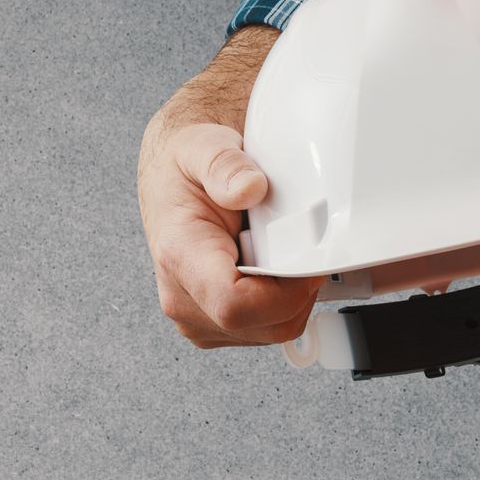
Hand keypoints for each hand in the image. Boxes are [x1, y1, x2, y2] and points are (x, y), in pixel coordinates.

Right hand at [137, 27, 321, 347]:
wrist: (173, 182)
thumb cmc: (187, 169)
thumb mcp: (204, 148)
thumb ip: (226, 166)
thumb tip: (250, 187)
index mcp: (180, 257)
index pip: (235, 305)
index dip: (285, 292)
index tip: (306, 260)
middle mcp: (183, 298)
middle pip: (265, 324)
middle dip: (297, 289)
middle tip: (294, 244)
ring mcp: (198, 318)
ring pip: (273, 331)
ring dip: (292, 295)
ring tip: (275, 251)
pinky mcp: (215, 325)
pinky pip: (268, 329)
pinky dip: (284, 302)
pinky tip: (270, 267)